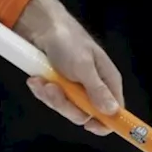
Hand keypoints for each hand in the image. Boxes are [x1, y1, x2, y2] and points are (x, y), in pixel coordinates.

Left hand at [14, 0, 124, 136]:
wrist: (40, 26)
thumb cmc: (67, 41)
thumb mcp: (83, 66)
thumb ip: (97, 90)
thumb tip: (112, 111)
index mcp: (107, 82)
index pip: (115, 112)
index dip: (105, 123)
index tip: (89, 126)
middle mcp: (92, 88)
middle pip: (84, 115)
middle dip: (66, 105)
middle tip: (54, 89)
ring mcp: (73, 88)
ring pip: (64, 107)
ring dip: (50, 95)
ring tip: (43, 80)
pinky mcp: (57, 86)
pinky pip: (50, 99)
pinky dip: (41, 89)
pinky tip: (36, 78)